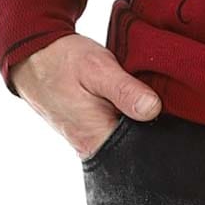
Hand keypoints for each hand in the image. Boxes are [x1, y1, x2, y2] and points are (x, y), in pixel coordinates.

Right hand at [8, 32, 162, 159]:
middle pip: (137, 144)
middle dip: (151, 123)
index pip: (142, 148)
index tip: (170, 106)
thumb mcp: (98, 69)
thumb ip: (125, 91)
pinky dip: (127, 113)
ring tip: (144, 93)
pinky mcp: (90, 129)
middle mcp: (93, 147)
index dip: (161, 128)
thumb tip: (153, 110)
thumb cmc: (64, 61)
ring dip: (139, 116)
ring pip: (128, 135)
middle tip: (157, 94)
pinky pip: (117, 127)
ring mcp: (91, 140)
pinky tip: (131, 96)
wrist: (34, 56)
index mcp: (97, 139)